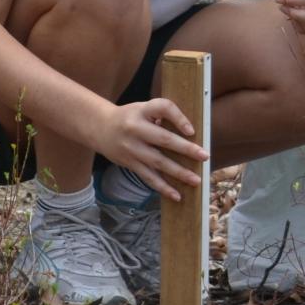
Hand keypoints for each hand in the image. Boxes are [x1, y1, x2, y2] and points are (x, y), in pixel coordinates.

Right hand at [94, 98, 208, 200]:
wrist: (100, 128)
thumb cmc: (130, 117)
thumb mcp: (144, 108)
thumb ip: (163, 116)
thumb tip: (190, 132)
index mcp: (142, 111)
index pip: (162, 108)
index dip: (178, 118)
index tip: (192, 130)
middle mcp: (135, 129)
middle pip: (163, 139)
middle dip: (185, 149)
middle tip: (204, 156)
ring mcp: (132, 148)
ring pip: (158, 162)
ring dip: (178, 172)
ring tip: (195, 180)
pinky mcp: (130, 164)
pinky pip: (148, 177)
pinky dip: (163, 187)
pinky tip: (177, 195)